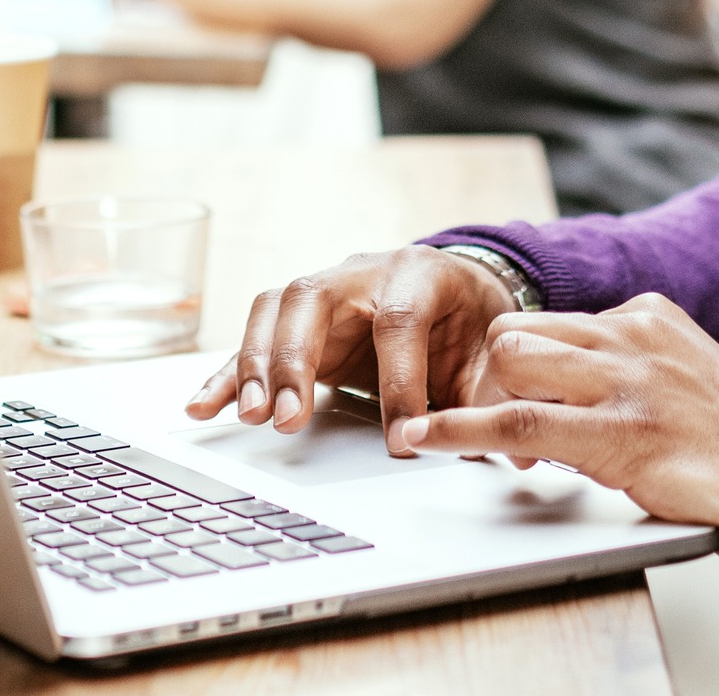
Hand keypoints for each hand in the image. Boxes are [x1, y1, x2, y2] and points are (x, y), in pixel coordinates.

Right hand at [184, 246, 520, 452]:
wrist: (460, 290)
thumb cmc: (473, 324)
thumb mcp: (495, 354)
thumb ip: (497, 395)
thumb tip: (515, 446)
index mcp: (420, 272)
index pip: (399, 320)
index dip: (399, 380)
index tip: (401, 438)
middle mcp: (362, 272)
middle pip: (312, 299)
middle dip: (295, 360)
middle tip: (288, 418)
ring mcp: (323, 291)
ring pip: (274, 310)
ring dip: (256, 366)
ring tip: (251, 418)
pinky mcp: (296, 322)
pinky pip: (251, 341)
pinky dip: (226, 375)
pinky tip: (202, 408)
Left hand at [401, 294, 718, 580]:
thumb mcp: (685, 385)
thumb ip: (629, 373)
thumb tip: (566, 392)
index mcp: (650, 318)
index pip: (550, 322)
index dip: (518, 369)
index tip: (503, 400)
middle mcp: (637, 338)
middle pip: (517, 334)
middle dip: (492, 382)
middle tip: (496, 431)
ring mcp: (630, 384)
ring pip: (511, 365)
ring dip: (482, 405)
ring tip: (468, 442)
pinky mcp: (625, 437)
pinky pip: (519, 424)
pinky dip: (459, 429)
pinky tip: (425, 437)